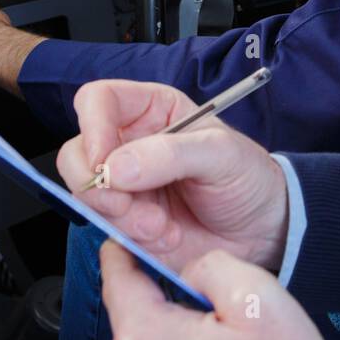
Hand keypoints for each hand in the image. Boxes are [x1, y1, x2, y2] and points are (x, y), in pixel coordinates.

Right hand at [56, 79, 290, 272]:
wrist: (263, 230)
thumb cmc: (248, 178)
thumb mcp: (222, 154)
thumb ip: (171, 154)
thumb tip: (115, 167)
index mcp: (152, 110)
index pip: (98, 100)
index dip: (92, 127)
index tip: (104, 162)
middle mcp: (130, 144)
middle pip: (77, 153)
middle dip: (98, 186)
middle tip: (129, 204)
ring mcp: (126, 186)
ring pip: (87, 197)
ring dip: (122, 218)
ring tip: (164, 226)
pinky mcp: (127, 222)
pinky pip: (106, 229)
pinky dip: (132, 239)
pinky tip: (167, 237)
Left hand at [100, 243, 326, 339]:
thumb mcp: (253, 292)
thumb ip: (208, 264)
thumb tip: (187, 266)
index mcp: (146, 334)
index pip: (115, 275)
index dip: (127, 244)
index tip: (139, 227)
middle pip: (129, 299)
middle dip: (154, 276)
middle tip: (190, 265)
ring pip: (147, 321)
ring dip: (170, 304)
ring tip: (209, 300)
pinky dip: (179, 327)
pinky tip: (211, 327)